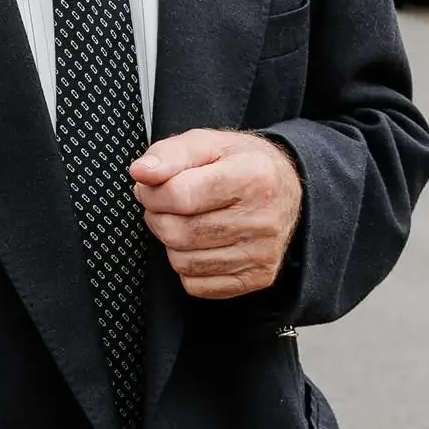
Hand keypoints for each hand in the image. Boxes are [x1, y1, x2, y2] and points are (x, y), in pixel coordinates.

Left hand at [129, 129, 302, 298]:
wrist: (287, 190)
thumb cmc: (242, 164)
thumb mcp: (207, 143)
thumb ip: (169, 153)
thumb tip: (141, 173)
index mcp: (252, 176)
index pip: (180, 195)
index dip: (152, 192)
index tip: (151, 186)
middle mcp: (262, 219)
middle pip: (178, 232)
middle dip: (158, 217)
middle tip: (166, 205)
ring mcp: (262, 253)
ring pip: (183, 262)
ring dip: (172, 243)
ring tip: (187, 221)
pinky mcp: (257, 277)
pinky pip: (196, 285)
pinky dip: (189, 267)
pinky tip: (202, 244)